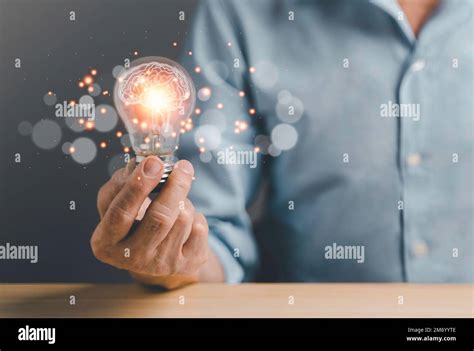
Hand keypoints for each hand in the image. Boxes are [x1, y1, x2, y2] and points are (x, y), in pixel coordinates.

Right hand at [90, 156, 223, 288]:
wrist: (156, 257)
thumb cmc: (133, 223)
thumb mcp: (116, 205)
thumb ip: (121, 184)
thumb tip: (145, 164)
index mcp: (106, 242)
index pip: (121, 212)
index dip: (138, 185)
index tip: (153, 162)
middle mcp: (132, 258)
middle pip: (159, 217)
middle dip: (173, 187)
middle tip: (182, 167)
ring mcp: (161, 265)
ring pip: (182, 218)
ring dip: (183, 200)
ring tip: (176, 200)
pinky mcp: (186, 265)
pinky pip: (199, 228)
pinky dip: (196, 215)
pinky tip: (185, 220)